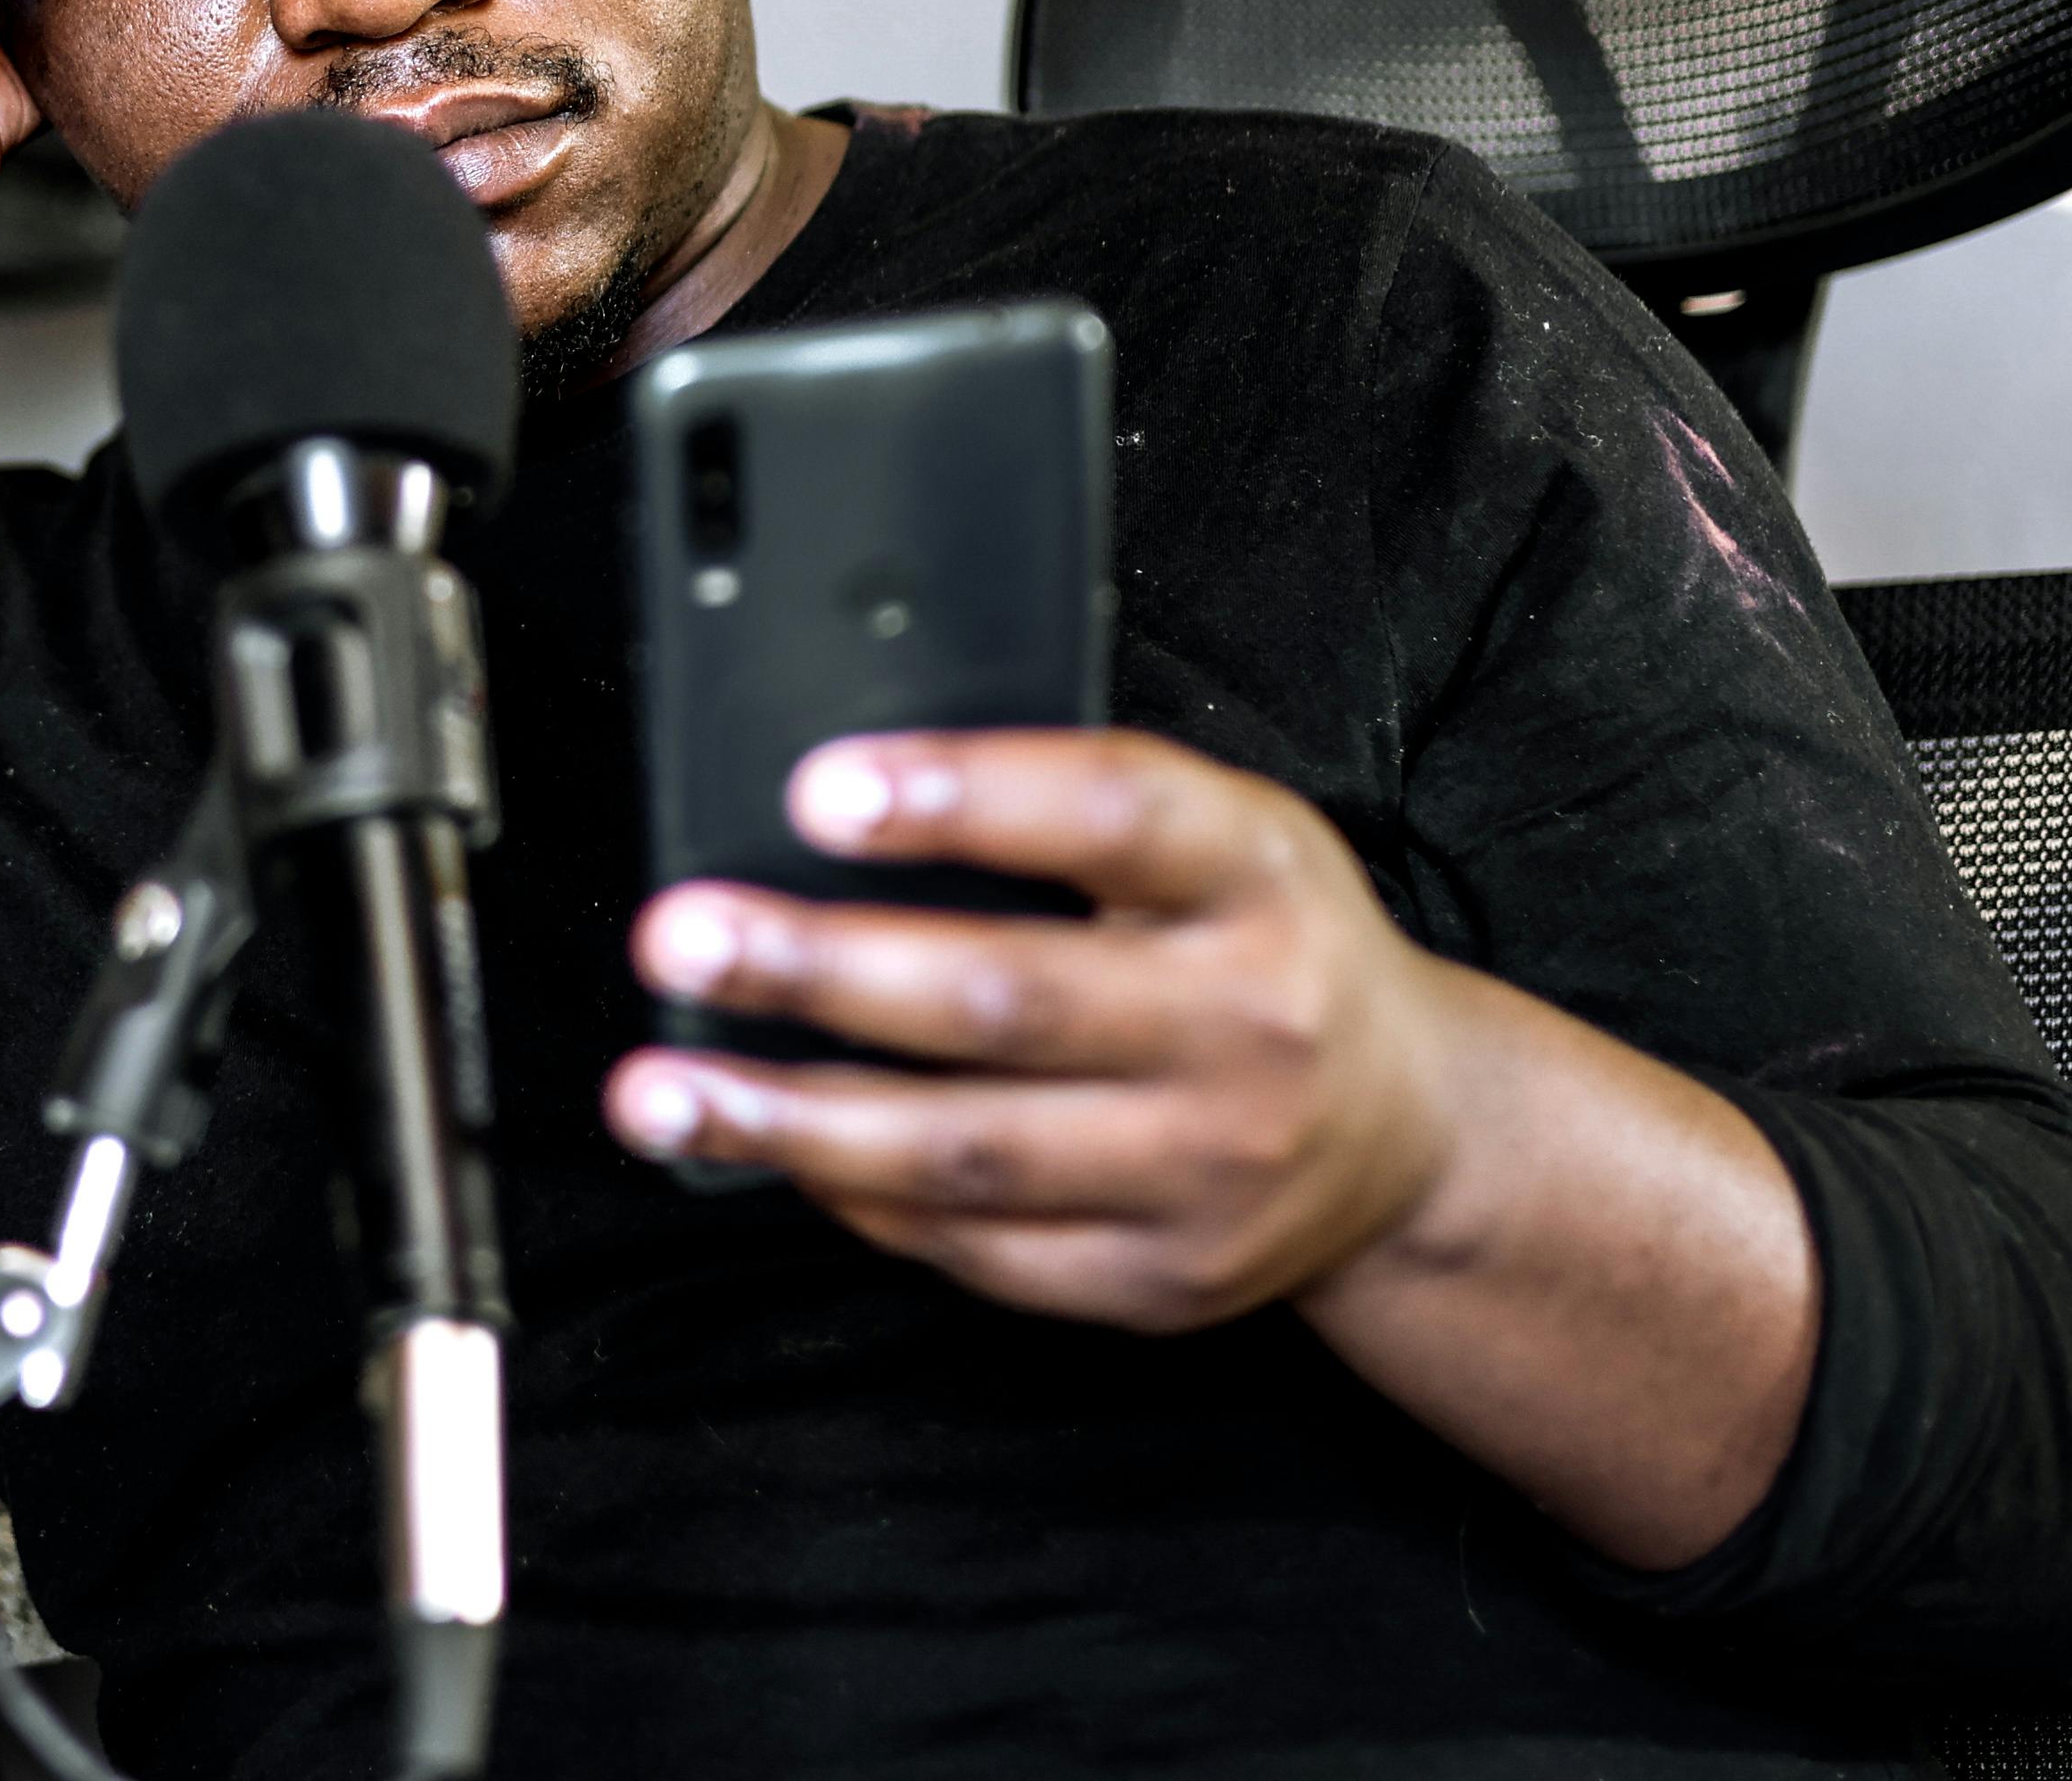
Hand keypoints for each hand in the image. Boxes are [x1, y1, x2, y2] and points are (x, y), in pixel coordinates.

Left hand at [605, 729, 1468, 1332]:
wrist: (1412, 1135)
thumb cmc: (1263, 944)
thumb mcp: (1219, 834)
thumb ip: (1064, 808)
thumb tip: (839, 797)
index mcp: (1255, 874)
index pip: (1111, 816)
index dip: (961, 800)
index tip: (819, 789)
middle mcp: (1246, 1025)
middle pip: (1008, 998)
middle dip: (820, 970)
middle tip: (680, 940)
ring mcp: (1208, 1169)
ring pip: (967, 1149)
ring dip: (790, 1119)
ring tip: (659, 1091)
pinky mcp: (1163, 1280)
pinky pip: (976, 1245)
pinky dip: (855, 1197)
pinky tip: (770, 1151)